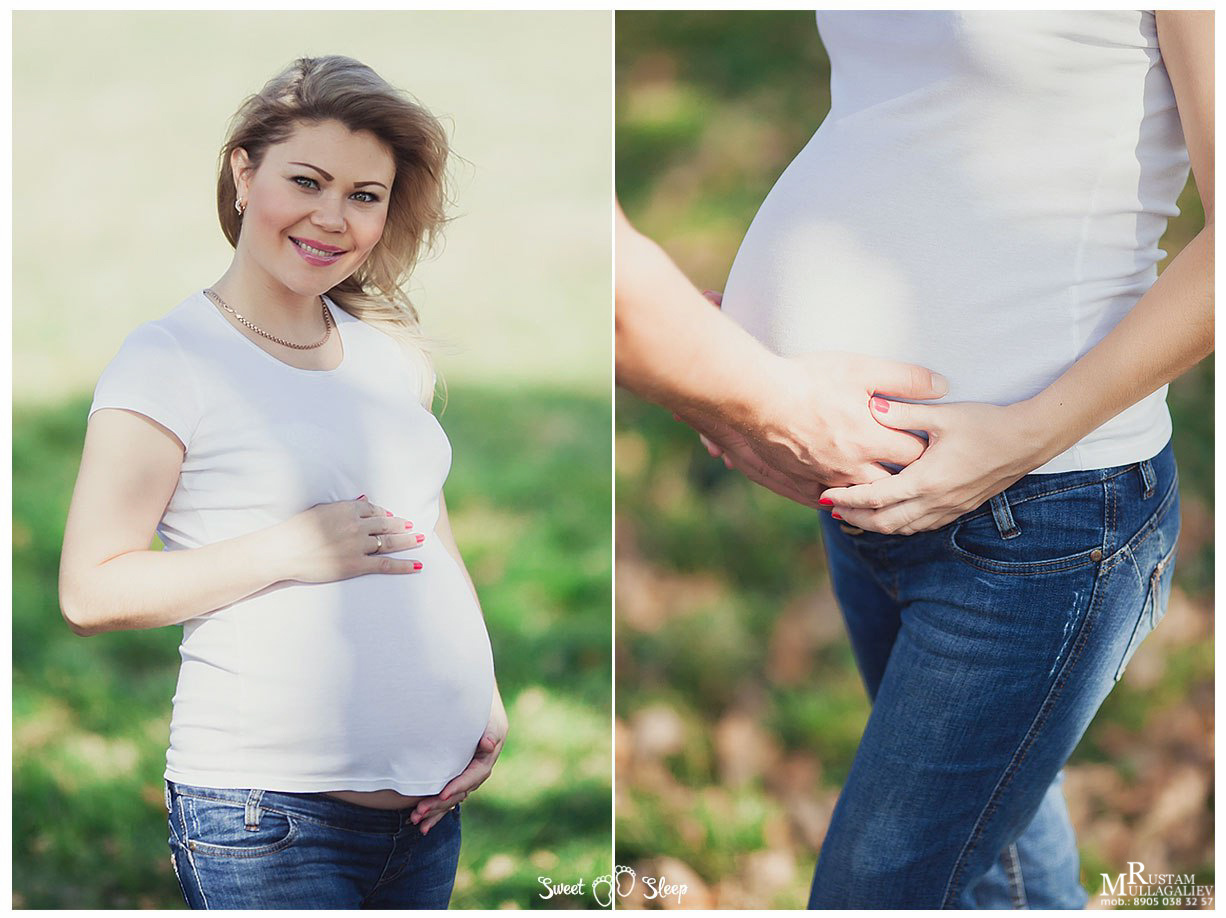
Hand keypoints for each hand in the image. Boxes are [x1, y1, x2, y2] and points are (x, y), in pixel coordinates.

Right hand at [273, 496, 425, 582]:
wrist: (283, 550)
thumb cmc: (296, 530)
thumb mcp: (321, 510)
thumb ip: (344, 506)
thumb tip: (364, 500)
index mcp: (347, 509)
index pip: (373, 510)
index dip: (384, 514)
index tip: (391, 517)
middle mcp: (356, 526)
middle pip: (386, 524)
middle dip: (402, 525)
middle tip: (413, 526)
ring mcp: (358, 546)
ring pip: (390, 542)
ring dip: (408, 541)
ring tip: (420, 539)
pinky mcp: (356, 565)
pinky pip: (386, 564)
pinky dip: (404, 565)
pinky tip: (418, 565)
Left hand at [410, 689, 508, 834]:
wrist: (468, 691)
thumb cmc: (476, 701)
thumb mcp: (485, 712)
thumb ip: (488, 728)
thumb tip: (488, 744)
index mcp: (489, 753)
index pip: (475, 775)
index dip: (459, 785)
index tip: (442, 794)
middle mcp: (479, 765)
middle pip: (461, 791)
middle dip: (440, 804)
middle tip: (418, 813)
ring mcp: (468, 770)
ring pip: (454, 796)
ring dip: (436, 810)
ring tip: (416, 822)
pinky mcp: (455, 771)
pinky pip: (448, 793)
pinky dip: (436, 807)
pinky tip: (423, 821)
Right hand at [681, 350, 947, 505]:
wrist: (757, 399)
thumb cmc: (809, 380)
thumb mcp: (862, 369)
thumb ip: (906, 378)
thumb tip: (943, 386)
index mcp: (873, 440)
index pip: (916, 455)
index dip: (926, 447)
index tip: (929, 440)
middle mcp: (854, 467)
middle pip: (893, 482)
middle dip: (904, 474)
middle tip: (912, 464)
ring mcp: (827, 478)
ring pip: (862, 495)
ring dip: (874, 488)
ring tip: (881, 478)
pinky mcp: (802, 481)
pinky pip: (829, 500)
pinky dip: (841, 497)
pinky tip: (844, 491)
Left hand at [819, 397, 1050, 534]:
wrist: (1029, 440)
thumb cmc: (986, 424)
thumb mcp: (942, 415)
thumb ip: (904, 414)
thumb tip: (871, 405)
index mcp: (927, 480)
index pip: (876, 498)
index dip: (848, 499)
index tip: (826, 495)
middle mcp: (936, 501)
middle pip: (885, 523)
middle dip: (855, 518)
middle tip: (833, 510)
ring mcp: (950, 509)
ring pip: (904, 529)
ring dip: (876, 524)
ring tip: (855, 514)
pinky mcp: (960, 508)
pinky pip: (922, 525)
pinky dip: (900, 524)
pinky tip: (891, 513)